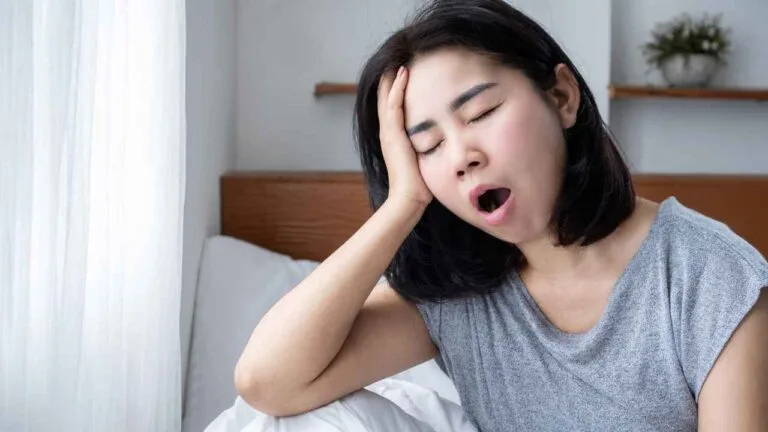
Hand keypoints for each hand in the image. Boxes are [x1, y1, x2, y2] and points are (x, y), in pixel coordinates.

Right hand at [377, 67, 432, 208]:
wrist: (408, 199)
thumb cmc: (419, 186)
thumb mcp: (423, 162)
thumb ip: (427, 151)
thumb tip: (443, 147)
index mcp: (393, 140)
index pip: (392, 110)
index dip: (394, 93)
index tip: (401, 76)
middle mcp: (387, 134)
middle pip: (385, 101)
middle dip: (389, 82)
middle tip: (394, 62)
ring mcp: (388, 134)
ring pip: (387, 99)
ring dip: (392, 80)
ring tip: (398, 62)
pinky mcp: (392, 135)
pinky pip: (393, 105)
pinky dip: (396, 88)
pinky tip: (401, 74)